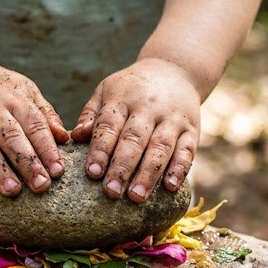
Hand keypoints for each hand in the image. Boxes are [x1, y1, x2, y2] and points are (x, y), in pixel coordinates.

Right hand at [0, 62, 70, 195]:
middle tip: (41, 186)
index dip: (46, 148)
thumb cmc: (0, 91)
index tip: (58, 171)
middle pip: (10, 136)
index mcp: (14, 98)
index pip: (33, 124)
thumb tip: (65, 138)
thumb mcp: (25, 92)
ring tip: (12, 191)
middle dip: (27, 162)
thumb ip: (45, 115)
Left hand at [71, 58, 200, 202]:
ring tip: (136, 197)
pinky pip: (187, 151)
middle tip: (111, 193)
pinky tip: (170, 187)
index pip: (109, 125)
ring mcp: (172, 119)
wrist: (175, 70)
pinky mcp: (192, 130)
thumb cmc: (132, 89)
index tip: (92, 173)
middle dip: (122, 167)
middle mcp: (149, 108)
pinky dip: (180, 169)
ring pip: (161, 148)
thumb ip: (91, 115)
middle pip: (135, 139)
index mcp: (123, 99)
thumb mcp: (107, 91)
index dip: (101, 150)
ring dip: (149, 174)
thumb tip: (75, 137)